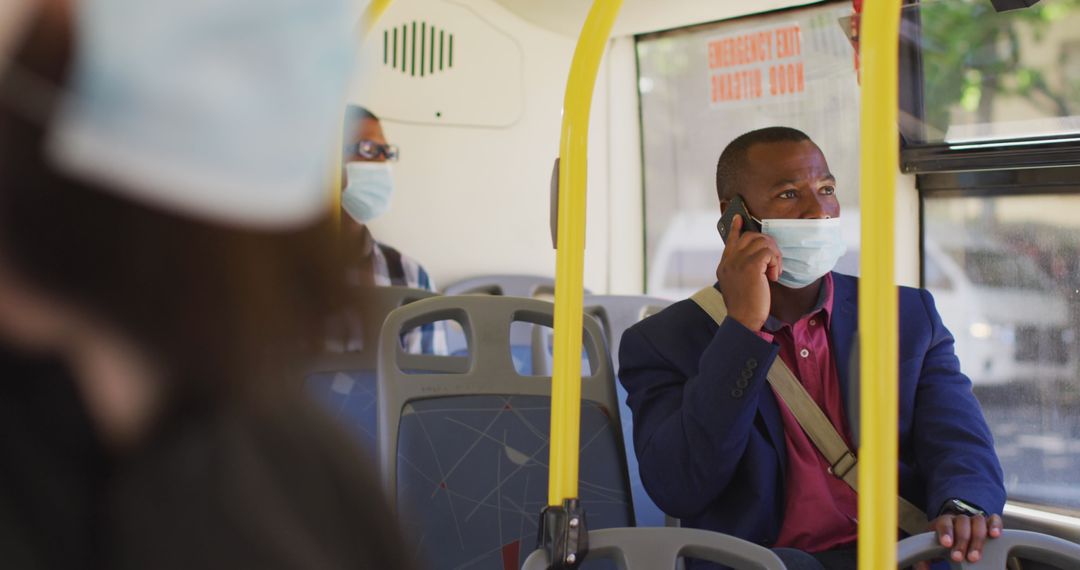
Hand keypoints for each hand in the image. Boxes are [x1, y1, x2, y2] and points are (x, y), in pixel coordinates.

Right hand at [716, 215, 781, 330]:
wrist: (743, 320)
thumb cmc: (744, 306)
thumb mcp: (738, 285)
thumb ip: (742, 270)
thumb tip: (759, 259)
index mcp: (724, 265)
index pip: (731, 240)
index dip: (736, 228)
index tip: (739, 217)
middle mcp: (729, 260)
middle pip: (750, 236)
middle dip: (767, 244)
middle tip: (773, 260)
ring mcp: (738, 261)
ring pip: (762, 242)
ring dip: (774, 255)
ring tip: (774, 271)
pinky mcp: (751, 266)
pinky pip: (769, 252)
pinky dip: (776, 263)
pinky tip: (774, 276)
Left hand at [914, 513, 1003, 568]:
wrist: (954, 531)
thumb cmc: (942, 542)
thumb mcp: (930, 549)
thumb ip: (924, 559)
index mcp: (943, 522)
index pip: (944, 523)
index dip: (946, 532)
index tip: (947, 544)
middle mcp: (959, 519)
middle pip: (962, 524)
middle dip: (962, 541)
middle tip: (961, 557)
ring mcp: (974, 520)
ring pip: (978, 522)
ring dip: (977, 538)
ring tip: (976, 556)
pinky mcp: (988, 523)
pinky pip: (994, 519)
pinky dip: (995, 525)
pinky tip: (995, 535)